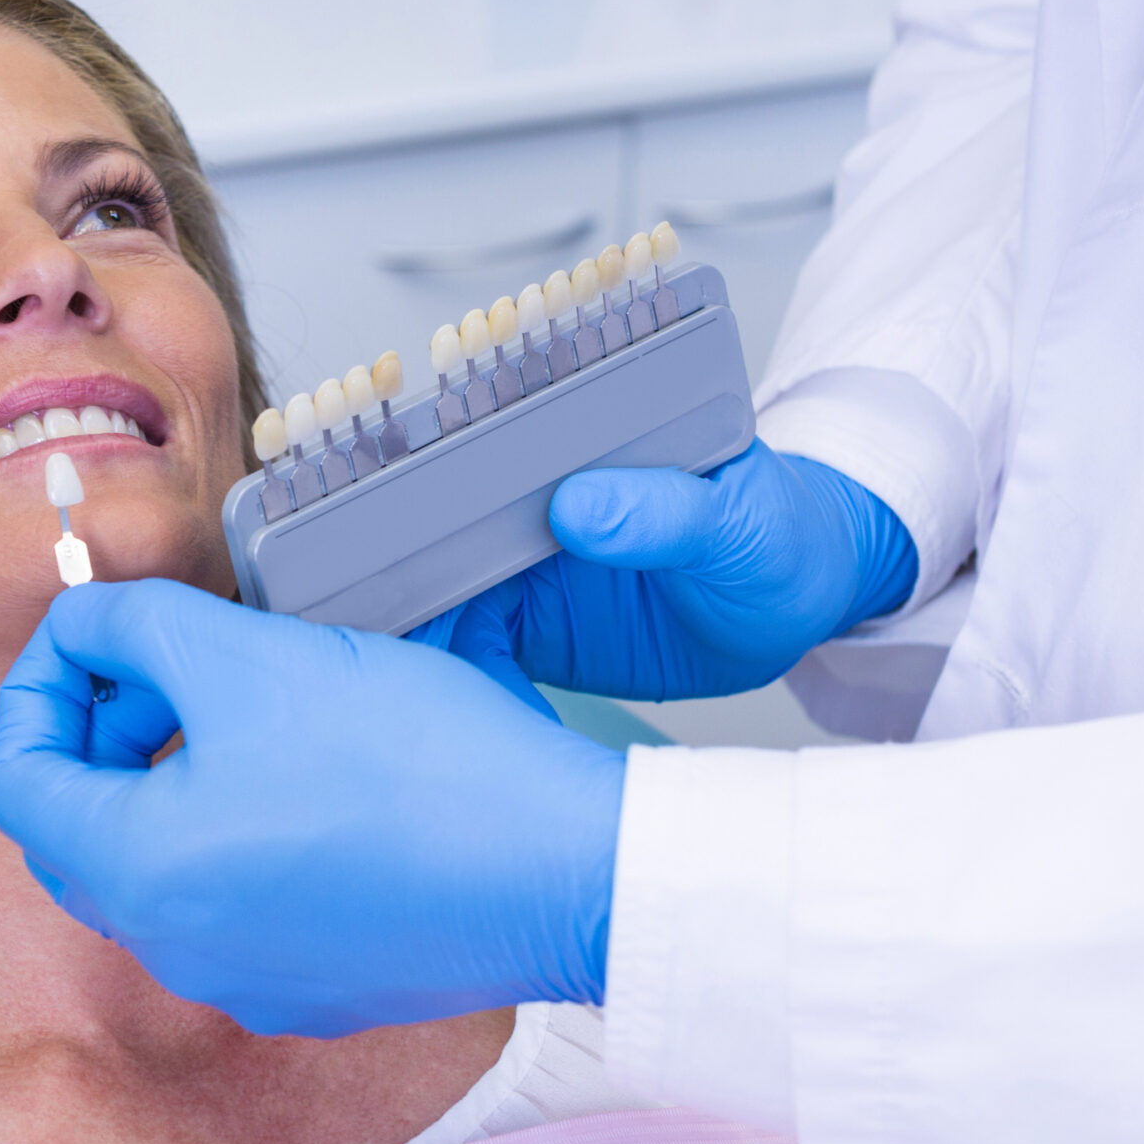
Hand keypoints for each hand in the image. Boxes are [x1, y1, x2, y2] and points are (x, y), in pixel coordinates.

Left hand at [0, 578, 624, 1036]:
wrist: (566, 868)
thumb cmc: (416, 766)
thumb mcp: (248, 653)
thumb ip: (132, 626)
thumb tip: (81, 627)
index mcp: (138, 874)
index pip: (16, 780)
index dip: (35, 688)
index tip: (89, 637)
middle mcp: (175, 949)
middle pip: (80, 830)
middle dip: (101, 734)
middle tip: (163, 668)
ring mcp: (247, 979)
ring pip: (158, 868)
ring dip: (168, 780)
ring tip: (242, 710)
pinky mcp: (318, 984)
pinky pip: (235, 903)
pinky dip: (235, 832)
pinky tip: (310, 774)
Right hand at [413, 443, 915, 702]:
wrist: (795, 605)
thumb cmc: (778, 536)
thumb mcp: (737, 521)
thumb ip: (667, 510)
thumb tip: (582, 505)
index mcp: (573, 440)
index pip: (474, 444)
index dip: (417, 469)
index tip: (373, 507)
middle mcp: (527, 496)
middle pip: (428, 519)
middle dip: (377, 558)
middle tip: (348, 604)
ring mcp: (516, 561)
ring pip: (428, 586)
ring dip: (397, 622)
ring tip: (369, 665)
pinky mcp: (519, 624)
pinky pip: (458, 646)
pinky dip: (434, 674)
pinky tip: (422, 702)